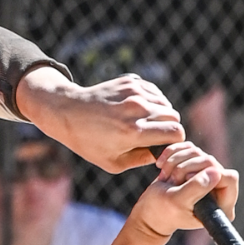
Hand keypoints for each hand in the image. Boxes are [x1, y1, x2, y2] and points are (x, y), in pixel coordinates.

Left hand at [17, 69, 182, 172]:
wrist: (67, 112)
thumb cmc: (88, 142)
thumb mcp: (113, 163)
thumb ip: (142, 159)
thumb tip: (163, 153)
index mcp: (133, 132)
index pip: (175, 133)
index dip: (174, 141)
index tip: (163, 146)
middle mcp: (136, 109)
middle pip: (173, 117)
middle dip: (168, 128)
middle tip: (154, 136)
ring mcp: (134, 93)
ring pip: (166, 104)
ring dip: (160, 115)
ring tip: (143, 124)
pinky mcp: (131, 82)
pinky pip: (155, 93)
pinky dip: (152, 102)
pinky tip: (137, 110)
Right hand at [127, 142, 238, 238]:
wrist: (147, 212)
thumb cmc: (161, 212)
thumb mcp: (177, 202)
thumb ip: (196, 188)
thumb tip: (217, 172)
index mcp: (222, 207)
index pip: (229, 178)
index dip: (208, 174)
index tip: (187, 180)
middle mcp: (219, 190)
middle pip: (211, 162)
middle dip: (186, 168)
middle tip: (172, 182)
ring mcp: (207, 176)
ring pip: (198, 153)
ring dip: (176, 162)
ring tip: (166, 178)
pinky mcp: (194, 165)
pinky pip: (188, 147)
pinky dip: (171, 153)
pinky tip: (161, 166)